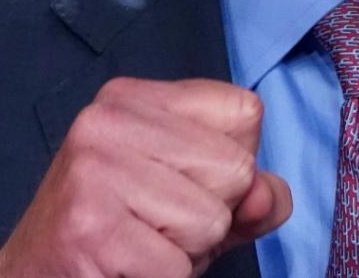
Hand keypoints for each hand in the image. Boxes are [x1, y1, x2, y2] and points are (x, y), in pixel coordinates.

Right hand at [0, 77, 292, 277]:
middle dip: (210, 216)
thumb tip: (269, 194)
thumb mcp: (193, 202)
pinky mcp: (89, 226)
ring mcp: (93, 169)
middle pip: (235, 168)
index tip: (179, 188)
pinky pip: (177, 265)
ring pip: (211, 220)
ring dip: (185, 253)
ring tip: (138, 247)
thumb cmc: (120, 239)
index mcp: (132, 98)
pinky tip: (123, 267)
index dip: (231, 167)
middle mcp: (106, 120)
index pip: (244, 110)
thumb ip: (249, 195)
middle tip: (153, 228)